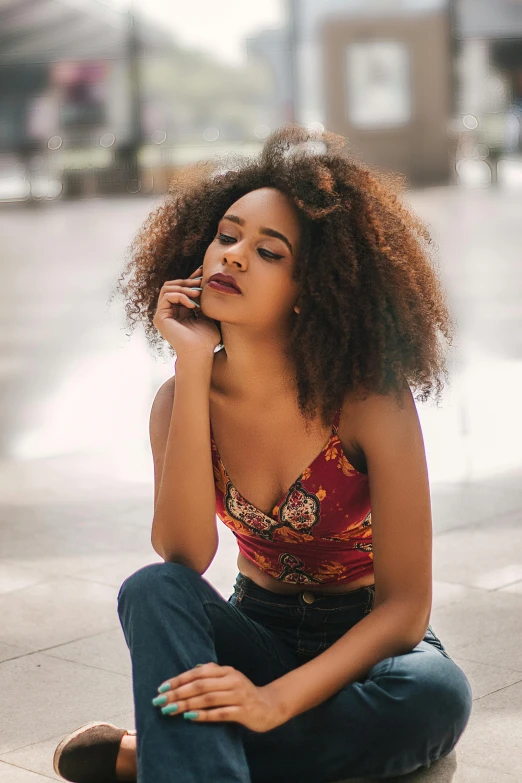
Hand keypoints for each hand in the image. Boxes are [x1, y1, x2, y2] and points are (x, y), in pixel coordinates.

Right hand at [152, 266, 220, 361]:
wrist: (201, 353)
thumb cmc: (207, 338)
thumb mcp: (208, 314)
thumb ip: (204, 299)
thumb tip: (205, 280)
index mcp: (179, 310)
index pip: (181, 288)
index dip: (190, 278)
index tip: (202, 272)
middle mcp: (168, 311)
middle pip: (172, 285)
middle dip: (187, 281)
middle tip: (201, 283)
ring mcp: (162, 314)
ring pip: (168, 288)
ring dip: (184, 288)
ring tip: (198, 295)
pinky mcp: (159, 318)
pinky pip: (167, 296)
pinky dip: (180, 296)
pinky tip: (193, 305)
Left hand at [152, 662, 286, 732]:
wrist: (269, 706)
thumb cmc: (243, 693)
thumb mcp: (230, 679)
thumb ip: (213, 674)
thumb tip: (194, 669)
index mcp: (226, 671)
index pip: (198, 673)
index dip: (179, 680)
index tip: (161, 688)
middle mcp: (232, 680)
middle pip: (200, 685)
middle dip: (177, 693)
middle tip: (159, 701)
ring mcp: (238, 695)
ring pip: (207, 698)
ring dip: (186, 704)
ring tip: (169, 710)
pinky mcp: (243, 711)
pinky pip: (220, 713)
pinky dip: (203, 715)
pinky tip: (189, 717)